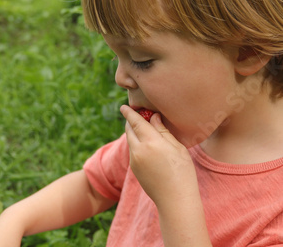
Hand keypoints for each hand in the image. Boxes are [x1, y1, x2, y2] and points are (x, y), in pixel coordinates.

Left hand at [121, 105, 210, 245]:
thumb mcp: (177, 148)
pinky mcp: (134, 169)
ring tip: (144, 128)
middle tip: (136, 114)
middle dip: (131, 121)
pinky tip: (147, 145)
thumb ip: (163, 131)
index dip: (130, 113)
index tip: (124, 106)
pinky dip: (136, 144)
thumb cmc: (182, 171)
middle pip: (129, 130)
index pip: (136, 122)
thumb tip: (153, 117)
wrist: (175, 199)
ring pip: (130, 141)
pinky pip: (133, 151)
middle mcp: (138, 150)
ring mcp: (134, 160)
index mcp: (151, 142)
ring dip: (134, 133)